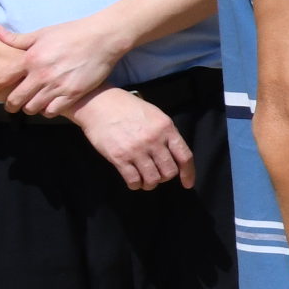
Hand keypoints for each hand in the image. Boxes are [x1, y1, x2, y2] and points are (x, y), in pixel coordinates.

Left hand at [2, 12, 132, 122]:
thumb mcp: (42, 33)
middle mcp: (41, 74)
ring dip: (29, 108)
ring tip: (33, 103)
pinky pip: (52, 111)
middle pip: (15, 99)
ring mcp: (57, 86)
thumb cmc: (72, 33)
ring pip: (32, 108)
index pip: (1, 79)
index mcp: (30, 58)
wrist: (103, 38)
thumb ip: (18, 39)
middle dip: (10, 104)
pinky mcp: (73, 93)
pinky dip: (47, 111)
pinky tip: (50, 105)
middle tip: (13, 105)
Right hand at [72, 87, 195, 190]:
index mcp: (166, 128)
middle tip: (158, 175)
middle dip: (165, 178)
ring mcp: (136, 150)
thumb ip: (166, 134)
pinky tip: (134, 182)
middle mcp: (154, 140)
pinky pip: (133, 179)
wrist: (99, 103)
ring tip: (146, 181)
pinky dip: (136, 185)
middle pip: (169, 171)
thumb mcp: (155, 115)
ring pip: (153, 179)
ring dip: (150, 184)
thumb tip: (174, 155)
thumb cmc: (128, 108)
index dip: (188, 173)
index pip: (184, 156)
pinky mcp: (119, 157)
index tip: (188, 183)